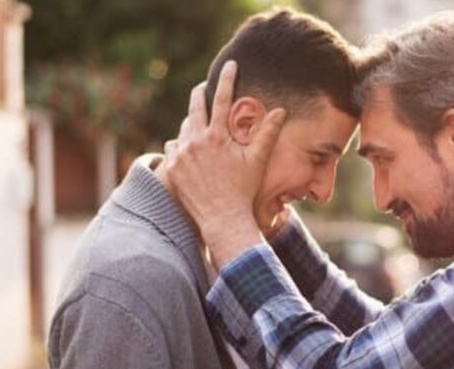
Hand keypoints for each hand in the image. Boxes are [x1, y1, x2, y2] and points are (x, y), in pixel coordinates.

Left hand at [165, 61, 286, 266]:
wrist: (222, 218)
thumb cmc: (243, 190)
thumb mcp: (258, 160)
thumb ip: (267, 133)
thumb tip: (281, 110)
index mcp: (218, 136)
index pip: (222, 98)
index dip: (227, 79)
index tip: (230, 65)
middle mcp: (196, 141)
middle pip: (195, 106)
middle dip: (200, 93)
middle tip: (204, 88)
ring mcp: (181, 155)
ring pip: (184, 128)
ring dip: (193, 124)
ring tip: (202, 127)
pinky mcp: (172, 168)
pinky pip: (173, 148)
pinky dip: (181, 145)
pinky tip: (189, 150)